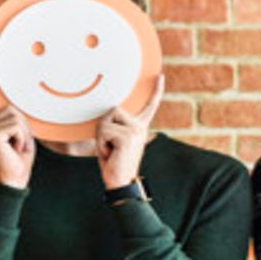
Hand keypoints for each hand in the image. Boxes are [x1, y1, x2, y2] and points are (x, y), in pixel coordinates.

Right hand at [0, 73, 34, 188]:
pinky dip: (21, 138)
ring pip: (16, 118)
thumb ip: (17, 122)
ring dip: (23, 134)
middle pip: (13, 110)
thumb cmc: (20, 161)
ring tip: (15, 147)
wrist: (14, 179)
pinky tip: (13, 149)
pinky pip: (15, 126)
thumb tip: (14, 111)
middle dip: (23, 127)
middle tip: (17, 144)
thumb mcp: (22, 136)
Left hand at [95, 74, 165, 189]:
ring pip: (105, 120)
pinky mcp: (127, 137)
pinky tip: (110, 154)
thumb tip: (109, 112)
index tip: (160, 76)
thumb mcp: (114, 141)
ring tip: (110, 150)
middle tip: (109, 146)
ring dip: (100, 136)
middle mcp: (141, 127)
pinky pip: (103, 131)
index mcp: (140, 127)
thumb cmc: (114, 163)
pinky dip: (100, 143)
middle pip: (112, 110)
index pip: (149, 106)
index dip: (155, 91)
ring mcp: (136, 131)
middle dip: (103, 127)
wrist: (120, 183)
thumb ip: (115, 126)